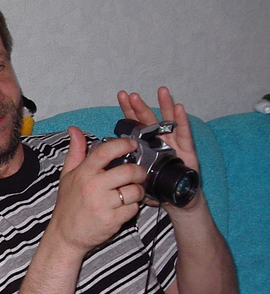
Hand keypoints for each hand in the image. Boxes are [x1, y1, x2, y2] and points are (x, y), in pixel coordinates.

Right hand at [47, 126, 145, 253]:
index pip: (106, 152)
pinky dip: (132, 208)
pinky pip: (133, 209)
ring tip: (130, 193)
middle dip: (139, 172)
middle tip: (137, 174)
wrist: (65, 236)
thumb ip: (75, 152)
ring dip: (137, 192)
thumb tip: (74, 130)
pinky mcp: (111, 220)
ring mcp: (103, 204)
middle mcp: (93, 187)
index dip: (123, 145)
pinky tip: (123, 209)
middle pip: (129, 171)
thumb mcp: (67, 176)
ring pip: (135, 191)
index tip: (132, 145)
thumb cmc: (68, 205)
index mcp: (83, 173)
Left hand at [117, 87, 202, 208]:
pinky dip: (181, 122)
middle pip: (149, 121)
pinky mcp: (187, 151)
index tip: (121, 96)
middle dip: (140, 107)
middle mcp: (159, 142)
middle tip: (132, 95)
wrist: (176, 202)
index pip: (135, 126)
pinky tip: (179, 109)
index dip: (129, 112)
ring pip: (167, 123)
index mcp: (145, 146)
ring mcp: (173, 144)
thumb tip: (105, 164)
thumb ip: (120, 168)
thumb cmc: (153, 190)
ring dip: (164, 107)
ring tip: (161, 91)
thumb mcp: (132, 179)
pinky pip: (184, 135)